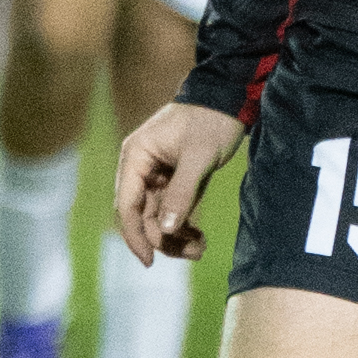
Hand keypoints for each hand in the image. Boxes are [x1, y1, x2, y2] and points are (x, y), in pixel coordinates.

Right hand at [115, 95, 247, 265]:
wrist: (231, 97)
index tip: (149, 260)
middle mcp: (141, 167)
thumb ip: (181, 193)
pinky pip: (172, 210)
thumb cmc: (211, 121)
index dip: (135, 235)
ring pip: (158, 216)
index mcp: (136, 156)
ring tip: (201, 249)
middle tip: (195, 253)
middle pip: (142, 215)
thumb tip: (165, 230)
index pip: (126, 204)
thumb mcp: (198, 158)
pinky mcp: (175, 179)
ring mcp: (157, 174)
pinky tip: (199, 239)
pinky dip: (183, 226)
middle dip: (164, 238)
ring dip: (176, 236)